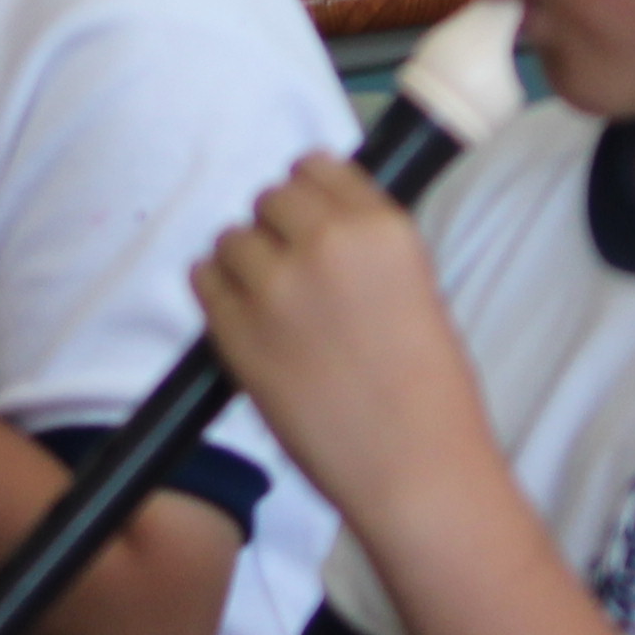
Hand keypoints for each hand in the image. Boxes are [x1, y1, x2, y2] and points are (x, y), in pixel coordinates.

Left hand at [193, 155, 494, 536]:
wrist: (413, 467)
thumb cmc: (431, 389)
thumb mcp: (416, 289)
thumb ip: (365, 249)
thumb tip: (315, 224)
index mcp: (383, 227)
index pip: (317, 167)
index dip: (309, 197)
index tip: (311, 225)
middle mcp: (326, 241)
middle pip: (270, 198)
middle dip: (277, 230)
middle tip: (292, 272)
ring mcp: (274, 284)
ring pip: (231, 237)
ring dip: (245, 262)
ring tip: (268, 304)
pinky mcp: (235, 329)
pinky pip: (203, 279)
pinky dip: (217, 292)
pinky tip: (243, 319)